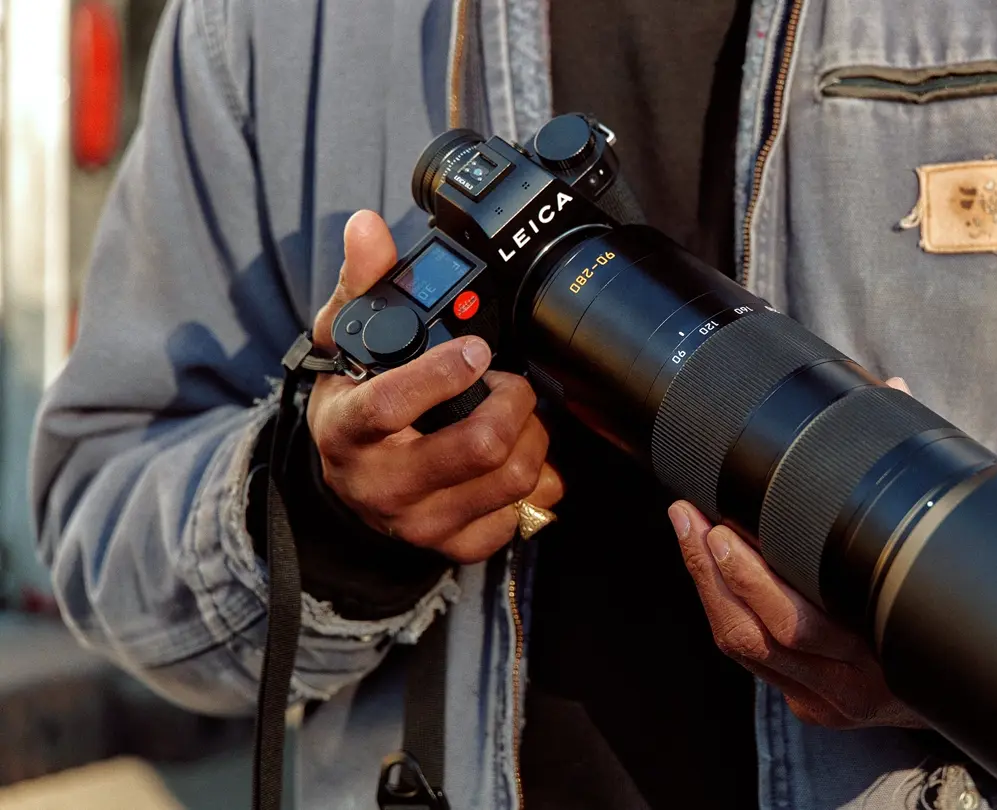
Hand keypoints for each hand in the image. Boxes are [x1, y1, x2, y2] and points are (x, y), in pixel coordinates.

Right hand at [306, 210, 562, 562]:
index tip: (478, 349)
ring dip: (533, 439)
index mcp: (348, 429)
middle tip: (511, 383)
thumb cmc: (354, 403)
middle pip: (478, 447)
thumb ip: (362, 283)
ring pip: (511, 480)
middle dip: (514, 403)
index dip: (444, 374)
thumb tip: (366, 226)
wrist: (349, 484)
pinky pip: (520, 517)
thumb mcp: (344, 341)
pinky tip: (519, 458)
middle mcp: (382, 484)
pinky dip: (536, 483)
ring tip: (518, 416)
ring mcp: (419, 522)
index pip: (393, 405)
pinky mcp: (452, 546)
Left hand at [670, 377, 925, 729]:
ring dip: (707, 585)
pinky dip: (721, 606)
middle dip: (718, 572)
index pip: (805, 621)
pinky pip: (748, 657)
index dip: (757, 577)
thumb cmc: (943, 601)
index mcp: (887, 648)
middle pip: (763, 633)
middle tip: (691, 516)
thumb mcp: (934, 542)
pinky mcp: (806, 703)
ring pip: (745, 647)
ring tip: (688, 527)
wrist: (969, 687)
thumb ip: (911, 472)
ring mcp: (825, 698)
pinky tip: (707, 565)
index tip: (728, 524)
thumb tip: (888, 391)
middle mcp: (853, 684)